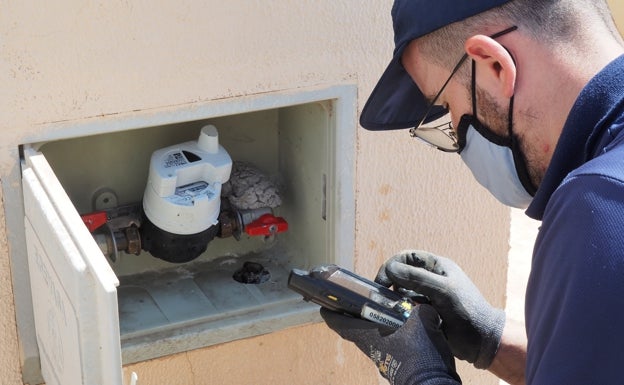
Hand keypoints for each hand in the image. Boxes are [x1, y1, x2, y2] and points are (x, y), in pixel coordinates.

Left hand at [321, 304, 460, 384]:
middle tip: (355, 301)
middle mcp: (372, 347)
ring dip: (374, 324)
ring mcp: (383, 357)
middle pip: (355, 329)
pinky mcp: (396, 364)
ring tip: (384, 309)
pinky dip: (391, 333)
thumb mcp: (423, 322)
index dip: (332, 314)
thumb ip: (420, 309)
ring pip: (373, 337)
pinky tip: (405, 325)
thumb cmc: (420, 355)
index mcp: (370, 336)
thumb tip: (423, 307)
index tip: (324, 307)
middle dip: (354, 315)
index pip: (342, 324)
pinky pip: (388, 344)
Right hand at [375, 250, 504, 368]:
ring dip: (396, 300)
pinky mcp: (426, 313)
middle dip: (391, 284)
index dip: (391, 266)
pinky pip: (407, 308)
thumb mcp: (443, 290)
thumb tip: (390, 269)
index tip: (382, 283)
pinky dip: (401, 312)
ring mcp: (428, 296)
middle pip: (401, 274)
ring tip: (396, 311)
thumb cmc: (467, 311)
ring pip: (402, 292)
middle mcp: (430, 278)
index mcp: (436, 266)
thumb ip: (417, 278)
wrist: (482, 341)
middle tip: (384, 298)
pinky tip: (402, 320)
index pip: (406, 257)